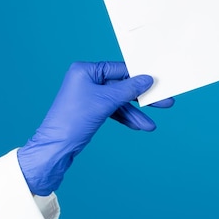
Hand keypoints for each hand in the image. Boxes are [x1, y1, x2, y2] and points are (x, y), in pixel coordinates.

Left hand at [17, 61, 173, 195]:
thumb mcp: (106, 101)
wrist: (55, 149)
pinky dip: (125, 118)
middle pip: (122, 86)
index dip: (140, 77)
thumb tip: (147, 79)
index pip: (120, 69)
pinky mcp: (91, 110)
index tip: (158, 83)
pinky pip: (114, 111)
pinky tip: (138, 126)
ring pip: (119, 101)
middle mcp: (87, 80)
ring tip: (150, 125)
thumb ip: (129, 89)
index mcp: (85, 70)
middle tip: (163, 102)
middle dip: (142, 98)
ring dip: (135, 113)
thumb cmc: (72, 120)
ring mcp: (89, 96)